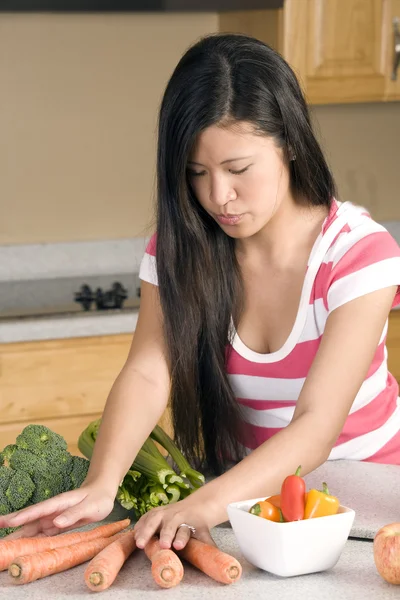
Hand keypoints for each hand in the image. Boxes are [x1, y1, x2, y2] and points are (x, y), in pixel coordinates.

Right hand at [0, 482, 114, 539]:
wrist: (102, 494)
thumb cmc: (98, 498)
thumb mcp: (89, 506)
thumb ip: (73, 514)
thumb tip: (56, 523)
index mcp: (59, 503)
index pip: (38, 510)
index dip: (23, 516)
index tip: (8, 522)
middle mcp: (52, 511)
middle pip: (29, 519)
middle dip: (12, 524)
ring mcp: (52, 518)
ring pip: (32, 528)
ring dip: (18, 535)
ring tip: (4, 544)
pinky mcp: (56, 526)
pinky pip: (41, 534)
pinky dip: (30, 540)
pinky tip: (21, 546)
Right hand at [133, 496, 216, 550]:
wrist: (196, 505)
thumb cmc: (198, 524)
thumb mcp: (204, 534)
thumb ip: (207, 546)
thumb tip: (216, 559)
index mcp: (188, 522)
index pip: (184, 531)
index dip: (181, 538)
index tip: (178, 546)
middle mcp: (176, 516)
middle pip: (169, 524)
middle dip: (165, 533)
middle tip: (161, 545)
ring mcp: (165, 512)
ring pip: (154, 518)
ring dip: (146, 530)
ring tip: (139, 543)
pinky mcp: (156, 511)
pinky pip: (146, 517)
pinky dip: (140, 524)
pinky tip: (135, 533)